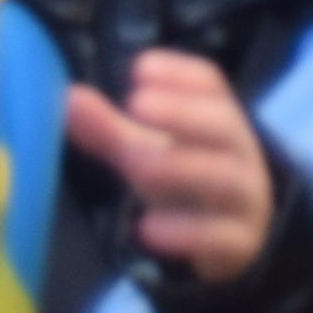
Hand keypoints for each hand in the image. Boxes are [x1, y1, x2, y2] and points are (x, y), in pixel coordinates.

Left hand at [65, 50, 274, 283]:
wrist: (230, 240)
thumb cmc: (182, 181)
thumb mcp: (145, 151)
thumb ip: (108, 127)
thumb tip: (68, 97)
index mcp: (216, 121)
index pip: (210, 85)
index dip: (179, 74)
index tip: (140, 69)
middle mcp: (238, 154)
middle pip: (224, 125)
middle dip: (182, 113)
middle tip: (137, 104)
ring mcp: (243, 199)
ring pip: (226, 179)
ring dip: (181, 167)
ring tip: (136, 164)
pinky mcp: (239, 243)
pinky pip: (221, 237)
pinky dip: (186, 233)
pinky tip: (147, 229)